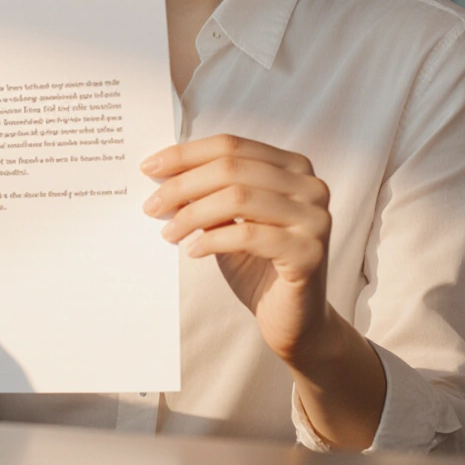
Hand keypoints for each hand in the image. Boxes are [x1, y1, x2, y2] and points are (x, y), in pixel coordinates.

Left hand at [141, 134, 334, 367]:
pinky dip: (213, 240)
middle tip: (152, 205)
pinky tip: (193, 251)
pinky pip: (249, 235)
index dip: (186, 154)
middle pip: (232, 168)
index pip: (231, 145)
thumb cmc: (257, 263)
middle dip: (182, 185)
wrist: (294, 319)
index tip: (149, 166)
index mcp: (292, 166)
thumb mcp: (229, 219)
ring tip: (168, 232)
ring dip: (192, 214)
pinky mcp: (310, 252)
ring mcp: (315, 217)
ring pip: (238, 198)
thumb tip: (162, 171)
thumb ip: (209, 192)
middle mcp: (310, 185)